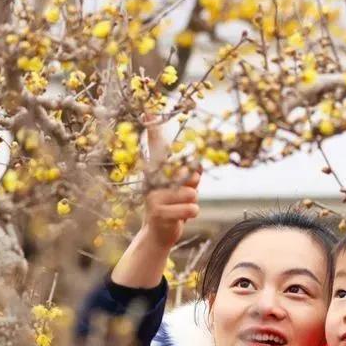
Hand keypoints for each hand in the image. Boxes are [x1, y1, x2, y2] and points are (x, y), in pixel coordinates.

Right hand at [140, 120, 200, 248]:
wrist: (157, 235)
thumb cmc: (173, 209)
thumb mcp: (183, 190)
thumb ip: (190, 178)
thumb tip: (197, 170)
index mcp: (157, 172)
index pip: (156, 148)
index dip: (153, 130)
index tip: (148, 111)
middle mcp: (152, 180)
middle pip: (185, 172)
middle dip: (193, 185)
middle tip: (185, 197)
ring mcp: (153, 196)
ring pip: (191, 193)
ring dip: (193, 202)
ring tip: (181, 209)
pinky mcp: (158, 212)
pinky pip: (190, 207)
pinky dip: (192, 213)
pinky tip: (182, 218)